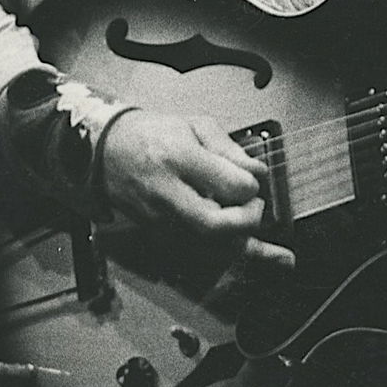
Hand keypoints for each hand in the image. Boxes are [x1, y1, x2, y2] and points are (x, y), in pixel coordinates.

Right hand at [97, 109, 292, 267]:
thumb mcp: (194, 125)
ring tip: (281, 257)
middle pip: (215, 225)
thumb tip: (256, 172)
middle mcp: (167, 193)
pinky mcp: (158, 233)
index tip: (253, 181)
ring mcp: (160, 219)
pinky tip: (262, 260)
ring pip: (208, 246)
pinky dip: (229, 256)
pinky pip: (199, 252)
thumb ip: (229, 148)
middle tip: (256, 207)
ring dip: (245, 249)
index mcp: (178, 158)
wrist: (105, 151)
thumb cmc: (151, 134)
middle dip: (247, 221)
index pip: (229, 186)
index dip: (250, 187)